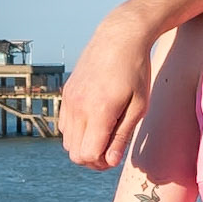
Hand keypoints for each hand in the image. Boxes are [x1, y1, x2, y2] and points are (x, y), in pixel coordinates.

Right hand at [59, 16, 151, 169]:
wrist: (119, 37)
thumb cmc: (135, 71)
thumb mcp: (138, 106)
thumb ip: (122, 135)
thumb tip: (110, 161)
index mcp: (99, 111)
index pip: (89, 155)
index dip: (103, 163)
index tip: (116, 156)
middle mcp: (78, 107)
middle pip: (75, 153)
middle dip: (93, 159)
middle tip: (112, 151)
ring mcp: (69, 100)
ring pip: (67, 142)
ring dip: (84, 146)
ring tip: (105, 137)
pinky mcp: (66, 94)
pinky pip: (64, 125)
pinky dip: (77, 132)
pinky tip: (95, 123)